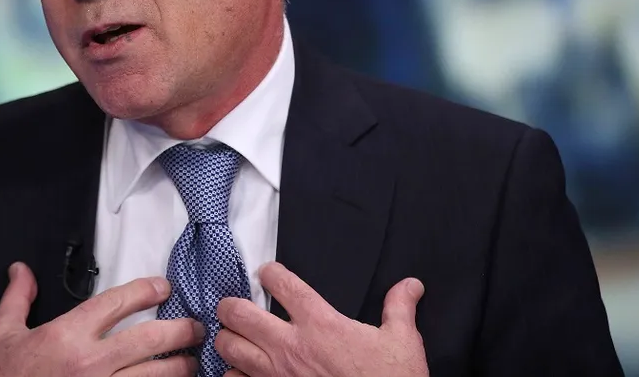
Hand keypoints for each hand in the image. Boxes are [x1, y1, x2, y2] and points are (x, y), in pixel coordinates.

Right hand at [0, 262, 203, 376]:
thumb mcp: (0, 335)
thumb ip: (17, 299)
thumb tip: (22, 271)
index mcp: (67, 335)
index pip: (118, 302)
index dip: (147, 290)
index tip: (164, 288)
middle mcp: (90, 363)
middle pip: (149, 339)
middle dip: (179, 331)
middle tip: (195, 328)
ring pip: (154, 376)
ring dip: (179, 368)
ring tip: (191, 362)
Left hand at [216, 262, 427, 376]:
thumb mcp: (402, 343)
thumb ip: (399, 308)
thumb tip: (411, 285)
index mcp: (321, 324)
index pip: (282, 283)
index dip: (270, 272)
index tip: (268, 273)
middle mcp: (291, 345)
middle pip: (238, 312)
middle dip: (231, 305)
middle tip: (235, 305)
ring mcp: (277, 374)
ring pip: (228, 346)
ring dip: (228, 338)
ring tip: (234, 335)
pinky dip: (233, 374)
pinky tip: (241, 370)